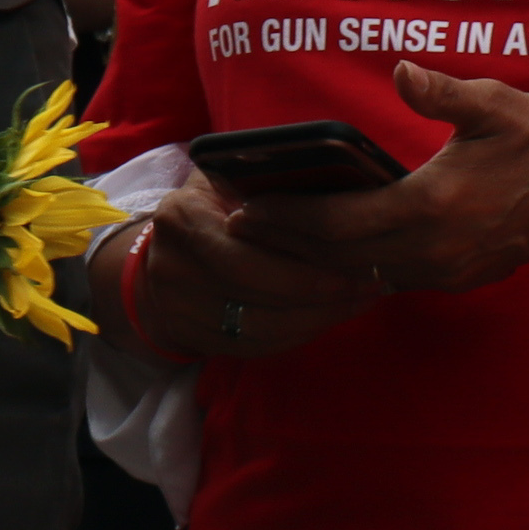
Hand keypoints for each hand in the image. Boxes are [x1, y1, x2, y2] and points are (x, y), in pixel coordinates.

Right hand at [115, 176, 380, 360]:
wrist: (159, 261)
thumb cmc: (210, 209)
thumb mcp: (224, 181)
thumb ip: (264, 184)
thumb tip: (335, 185)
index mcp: (182, 217)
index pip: (246, 255)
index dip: (303, 269)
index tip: (356, 266)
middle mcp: (173, 266)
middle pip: (257, 297)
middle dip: (321, 297)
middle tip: (369, 287)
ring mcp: (179, 309)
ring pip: (261, 329)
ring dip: (318, 320)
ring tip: (360, 301)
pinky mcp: (194, 339)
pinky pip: (257, 347)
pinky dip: (298, 336)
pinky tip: (329, 317)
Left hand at [219, 63, 528, 296]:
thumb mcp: (492, 104)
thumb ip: (441, 92)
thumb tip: (401, 70)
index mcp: (429, 209)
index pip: (337, 224)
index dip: (285, 220)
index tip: (243, 210)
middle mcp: (432, 251)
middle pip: (338, 257)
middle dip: (285, 243)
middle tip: (238, 226)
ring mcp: (447, 270)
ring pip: (362, 272)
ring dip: (316, 258)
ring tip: (272, 237)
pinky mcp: (459, 276)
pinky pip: (391, 277)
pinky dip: (353, 265)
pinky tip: (331, 248)